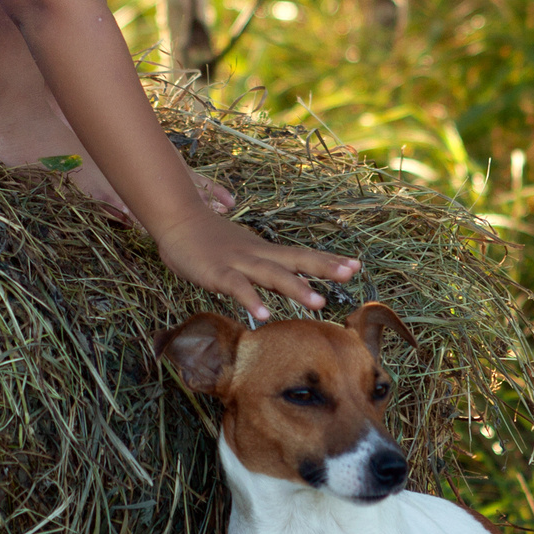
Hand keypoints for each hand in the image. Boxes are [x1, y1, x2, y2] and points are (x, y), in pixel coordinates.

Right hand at [152, 211, 357, 324]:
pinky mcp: (217, 272)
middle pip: (296, 260)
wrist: (177, 218)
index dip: (328, 261)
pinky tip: (264, 315)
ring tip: (320, 302)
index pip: (301, 256)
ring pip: (272, 275)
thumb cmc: (209, 239)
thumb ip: (265, 268)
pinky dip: (251, 300)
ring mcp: (238, 262)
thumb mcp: (243, 252)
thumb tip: (290, 280)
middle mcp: (257, 254)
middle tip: (353, 273)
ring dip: (296, 288)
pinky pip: (237, 287)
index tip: (356, 265)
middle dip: (325, 267)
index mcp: (265, 251)